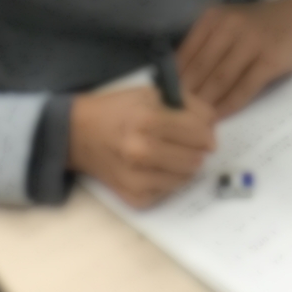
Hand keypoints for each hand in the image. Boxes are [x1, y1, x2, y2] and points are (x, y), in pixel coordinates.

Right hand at [68, 87, 216, 207]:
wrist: (78, 135)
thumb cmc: (118, 111)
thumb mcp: (151, 94)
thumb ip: (189, 105)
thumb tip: (213, 126)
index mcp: (147, 120)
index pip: (200, 133)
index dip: (206, 129)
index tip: (200, 129)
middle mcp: (142, 151)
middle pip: (197, 158)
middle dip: (196, 149)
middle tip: (183, 142)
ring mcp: (137, 178)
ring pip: (186, 177)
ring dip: (183, 165)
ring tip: (167, 153)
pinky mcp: (135, 197)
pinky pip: (169, 191)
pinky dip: (167, 180)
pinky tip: (153, 167)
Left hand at [178, 0, 291, 117]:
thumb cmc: (264, 23)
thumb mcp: (231, 24)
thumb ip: (208, 46)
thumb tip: (180, 81)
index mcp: (213, 18)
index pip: (184, 55)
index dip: (172, 83)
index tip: (164, 104)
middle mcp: (228, 27)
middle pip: (199, 70)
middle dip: (186, 98)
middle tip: (175, 121)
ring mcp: (250, 42)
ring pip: (219, 80)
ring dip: (206, 105)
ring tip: (195, 125)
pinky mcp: (270, 59)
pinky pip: (244, 88)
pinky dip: (229, 105)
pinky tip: (220, 117)